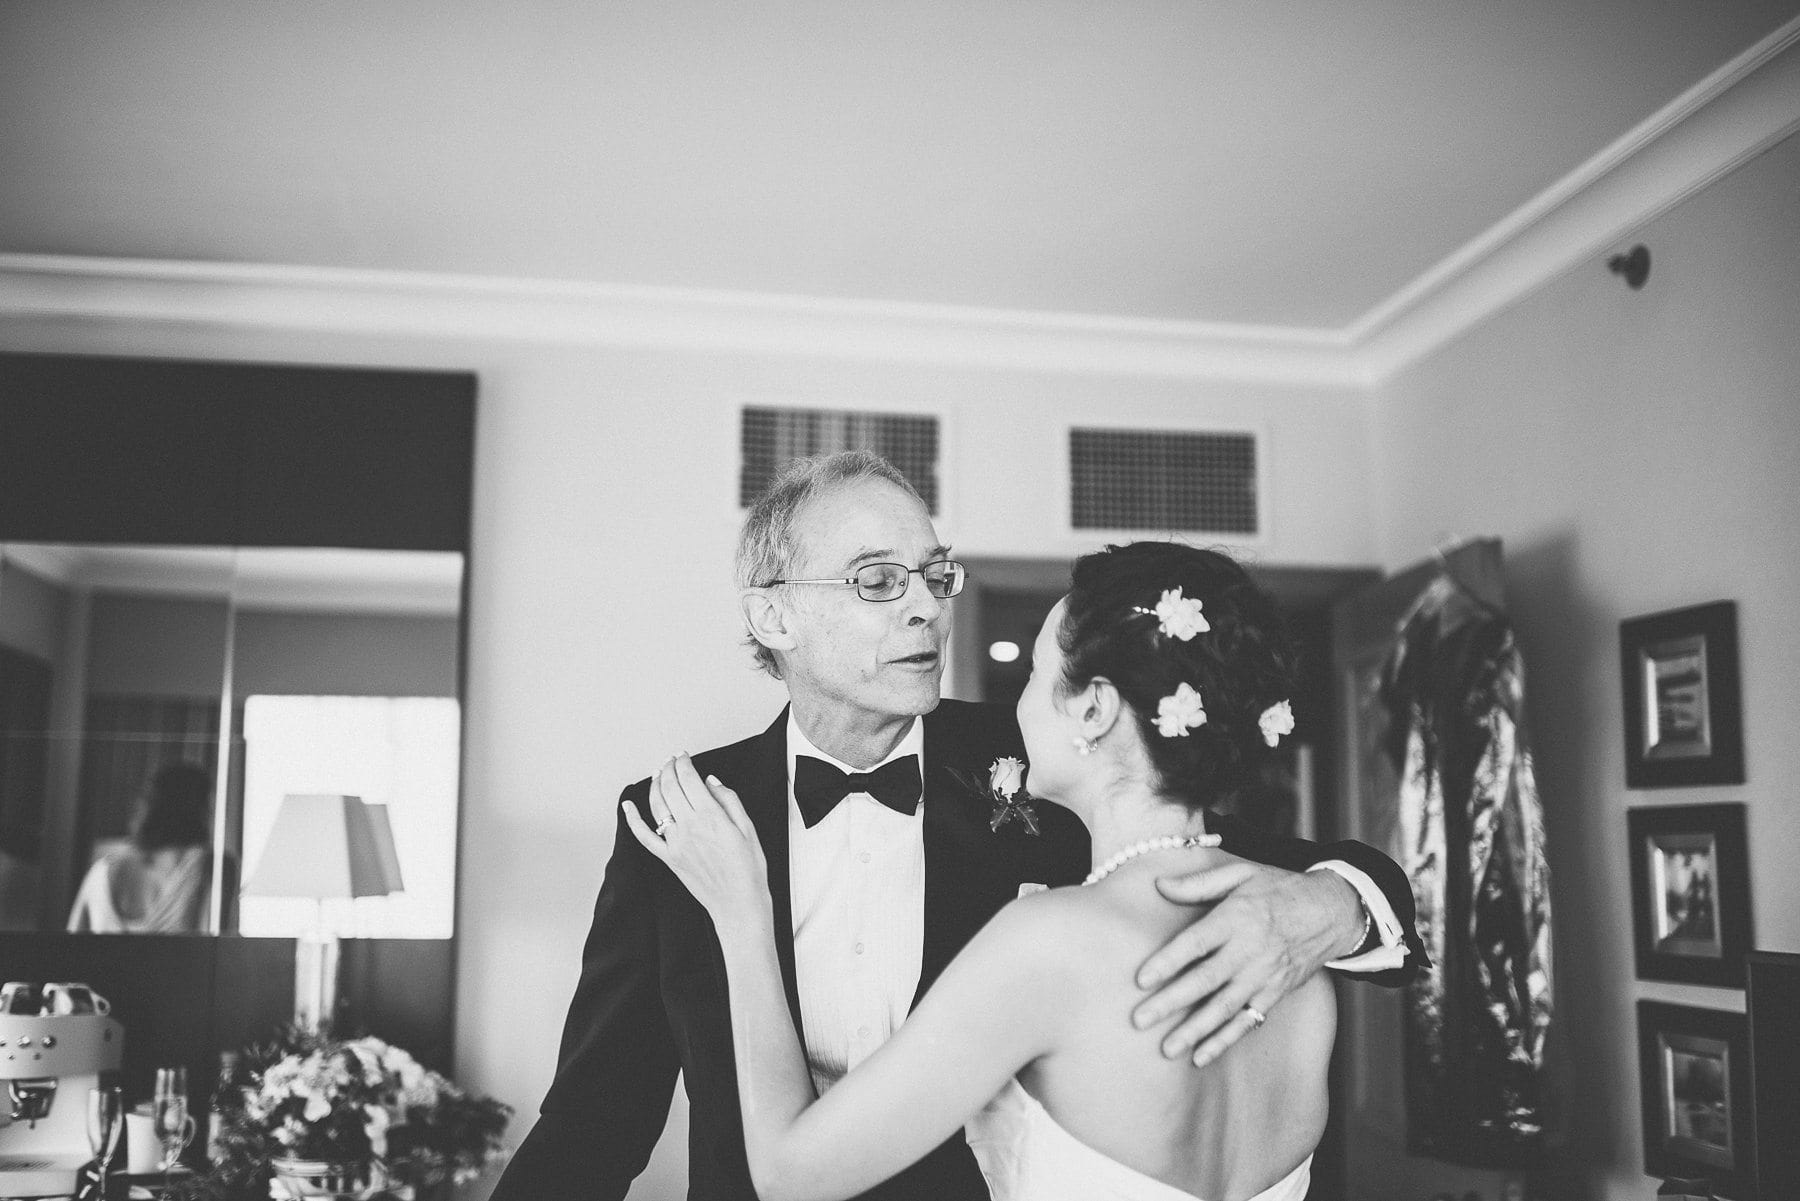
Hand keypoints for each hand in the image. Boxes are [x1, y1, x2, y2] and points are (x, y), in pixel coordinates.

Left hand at [624, 755, 771, 932]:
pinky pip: (644, 836)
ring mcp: (675, 843)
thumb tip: (711, 781)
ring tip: (658, 774)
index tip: (684, 756)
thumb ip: (729, 800)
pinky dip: (633, 820)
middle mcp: (689, 827)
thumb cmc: (748, 870)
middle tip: (672, 760)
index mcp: (711, 817)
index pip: (689, 779)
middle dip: (669, 768)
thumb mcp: (748, 829)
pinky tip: (627, 806)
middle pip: (670, 787)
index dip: (684, 762)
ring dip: (655, 785)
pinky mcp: (668, 858)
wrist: (738, 905)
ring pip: (657, 805)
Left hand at [1130, 858, 1362, 1066]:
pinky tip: (1200, 1056)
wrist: (1333, 911)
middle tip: (1139, 1020)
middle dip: (1171, 1003)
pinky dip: (1224, 1041)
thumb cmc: (1280, 889)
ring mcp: (1264, 976)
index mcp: (1236, 918)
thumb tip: (1159, 886)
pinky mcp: (1275, 994)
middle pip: (1205, 981)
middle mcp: (1249, 950)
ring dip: (1194, 1031)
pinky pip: (1247, 1022)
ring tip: (1165, 1049)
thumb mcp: (1242, 873)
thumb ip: (1199, 883)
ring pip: (1224, 1008)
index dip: (1168, 962)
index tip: (1140, 979)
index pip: (1196, 943)